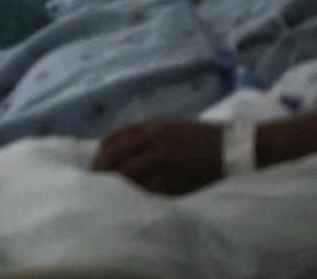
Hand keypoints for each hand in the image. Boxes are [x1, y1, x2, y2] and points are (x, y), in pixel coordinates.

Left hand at [92, 118, 223, 194]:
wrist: (234, 148)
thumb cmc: (196, 137)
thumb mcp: (167, 126)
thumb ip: (140, 134)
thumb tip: (110, 148)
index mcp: (152, 127)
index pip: (113, 140)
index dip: (98, 155)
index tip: (92, 168)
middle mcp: (157, 142)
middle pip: (117, 157)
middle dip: (101, 171)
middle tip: (95, 183)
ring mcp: (168, 162)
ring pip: (130, 175)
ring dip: (116, 185)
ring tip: (109, 193)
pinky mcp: (179, 180)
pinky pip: (150, 190)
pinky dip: (137, 195)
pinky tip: (131, 199)